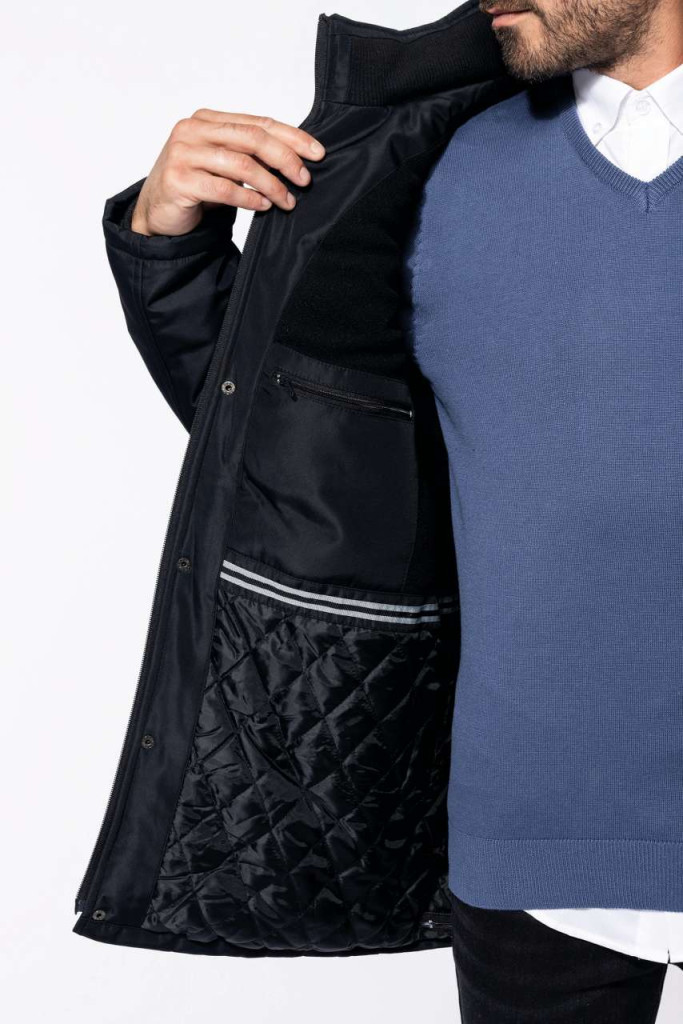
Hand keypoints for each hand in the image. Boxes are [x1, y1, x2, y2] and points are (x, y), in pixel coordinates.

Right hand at [130, 110, 325, 236]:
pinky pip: (223, 189)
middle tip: (305, 180)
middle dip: (285, 159)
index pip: (258, 123)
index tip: (317, 153)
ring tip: (287, 201)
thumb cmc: (195, 187)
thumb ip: (249, 154)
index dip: (292, 137)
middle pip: (252, 139)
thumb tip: (296, 159)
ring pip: (241, 165)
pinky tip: (263, 207)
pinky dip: (249, 199)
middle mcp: (193, 130)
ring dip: (271, 185)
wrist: (156, 212)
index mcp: (207, 119)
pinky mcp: (178, 179)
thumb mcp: (223, 164)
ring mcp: (183, 153)